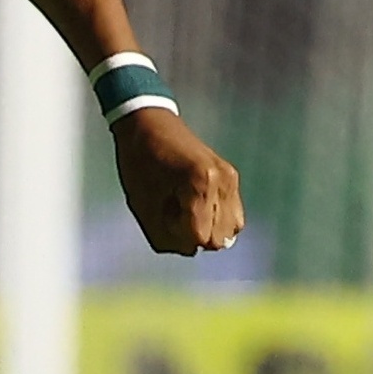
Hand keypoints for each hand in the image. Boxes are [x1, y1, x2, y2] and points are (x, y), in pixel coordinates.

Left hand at [114, 109, 244, 255]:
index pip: (198, 238)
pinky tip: (197, 206)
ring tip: (186, 209)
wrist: (149, 124)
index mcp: (200, 183)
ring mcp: (231, 179)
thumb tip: (192, 249)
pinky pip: (234, 217)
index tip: (162, 213)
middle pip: (218, 240)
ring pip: (231, 231)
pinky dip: (217, 220)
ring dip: (208, 229)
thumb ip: (166, 238)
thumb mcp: (143, 206)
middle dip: (194, 235)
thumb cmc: (139, 163)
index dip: (176, 234)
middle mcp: (223, 181)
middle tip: (173, 211)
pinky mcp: (233, 178)